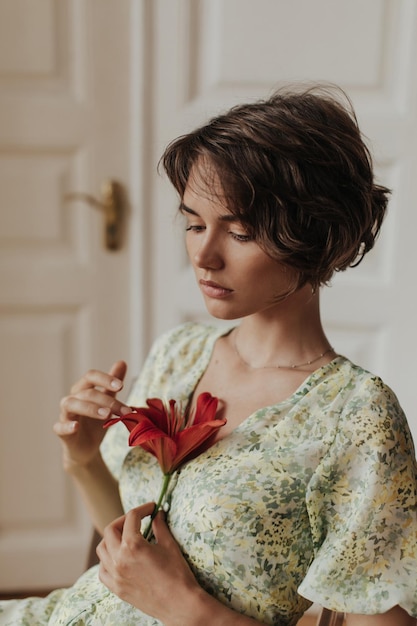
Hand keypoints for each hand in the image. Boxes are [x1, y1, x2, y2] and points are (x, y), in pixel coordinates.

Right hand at [53, 361, 128, 470]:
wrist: (87, 449)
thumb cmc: (96, 422)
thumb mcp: (108, 402)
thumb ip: (112, 384)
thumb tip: (122, 362)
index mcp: (83, 389)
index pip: (90, 376)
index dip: (105, 379)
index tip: (121, 386)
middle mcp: (72, 398)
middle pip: (87, 392)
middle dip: (109, 401)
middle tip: (126, 411)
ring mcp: (65, 415)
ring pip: (71, 404)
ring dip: (90, 408)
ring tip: (107, 415)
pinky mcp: (61, 432)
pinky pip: (59, 426)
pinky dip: (67, 425)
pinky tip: (76, 426)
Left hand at [97, 504, 201, 623]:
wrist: (179, 604)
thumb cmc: (177, 574)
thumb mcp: (169, 545)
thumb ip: (160, 526)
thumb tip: (158, 513)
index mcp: (133, 546)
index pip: (132, 518)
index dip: (143, 509)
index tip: (152, 508)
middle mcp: (119, 559)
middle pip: (111, 530)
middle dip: (124, 520)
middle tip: (137, 519)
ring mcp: (115, 575)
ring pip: (102, 549)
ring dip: (112, 538)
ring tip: (126, 536)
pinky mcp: (117, 588)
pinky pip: (102, 570)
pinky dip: (107, 560)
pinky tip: (118, 557)